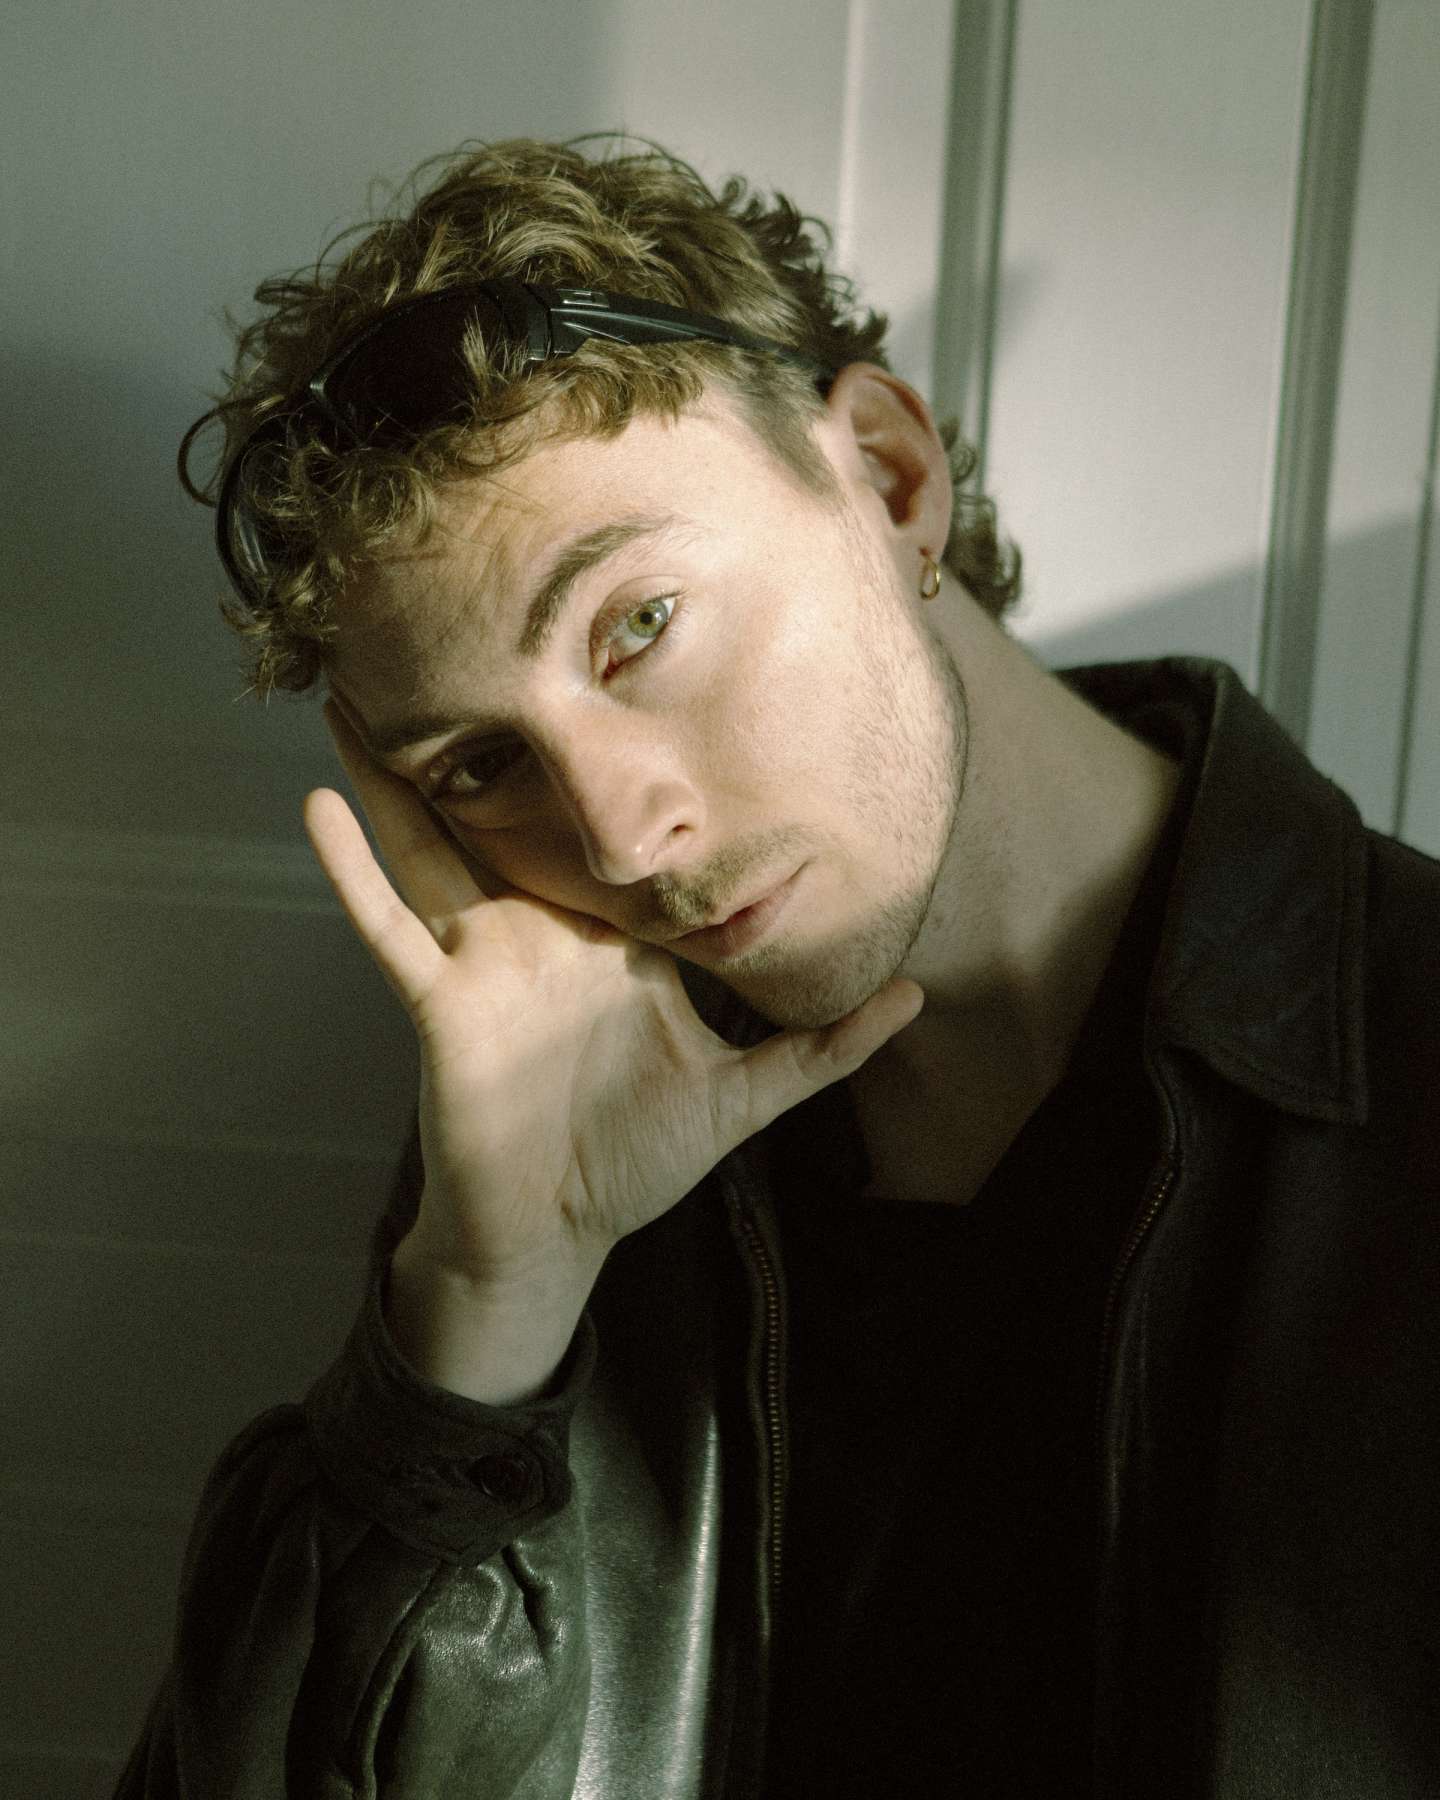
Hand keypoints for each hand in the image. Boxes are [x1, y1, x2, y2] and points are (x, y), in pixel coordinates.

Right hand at [304, 701, 924, 1298]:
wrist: (558, 1233)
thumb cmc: (636, 1159)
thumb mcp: (745, 1097)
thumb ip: (825, 1047)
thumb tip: (918, 997)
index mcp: (609, 942)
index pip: (608, 840)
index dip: (607, 772)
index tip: (612, 685)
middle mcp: (541, 934)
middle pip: (506, 821)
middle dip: (485, 745)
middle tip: (465, 644)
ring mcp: (485, 962)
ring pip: (433, 849)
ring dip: (395, 778)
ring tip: (358, 701)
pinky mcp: (441, 1003)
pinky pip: (389, 927)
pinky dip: (352, 870)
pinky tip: (320, 803)